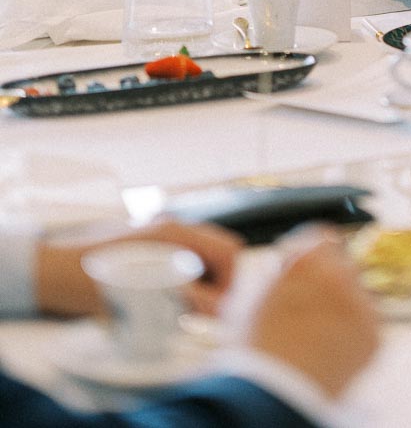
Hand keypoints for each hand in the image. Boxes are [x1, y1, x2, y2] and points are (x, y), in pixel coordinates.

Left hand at [35, 219, 242, 318]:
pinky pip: (183, 255)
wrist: (56, 273)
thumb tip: (221, 310)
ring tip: (182, 305)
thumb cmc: (98, 286)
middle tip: (202, 310)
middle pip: (220, 249)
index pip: (229, 251)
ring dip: (202, 279)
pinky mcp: (148, 241)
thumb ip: (190, 302)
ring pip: (202, 253)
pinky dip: (184, 275)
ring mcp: (160, 231)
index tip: (215, 311)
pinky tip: (164, 294)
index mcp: (177, 233)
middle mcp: (173, 225)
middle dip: (219, 281)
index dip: (230, 284)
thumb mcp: (148, 299)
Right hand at [248, 229, 378, 398]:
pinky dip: (354, 331)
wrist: (277, 393)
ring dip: (343, 303)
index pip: (320, 235)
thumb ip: (270, 276)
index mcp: (308, 257)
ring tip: (319, 329)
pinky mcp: (374, 333)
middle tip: (312, 300)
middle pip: (343, 262)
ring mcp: (362, 303)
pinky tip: (331, 345)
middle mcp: (341, 273)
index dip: (310, 250)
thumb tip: (276, 270)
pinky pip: (368, 322)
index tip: (304, 263)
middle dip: (329, 276)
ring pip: (358, 292)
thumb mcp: (251, 298)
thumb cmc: (257, 349)